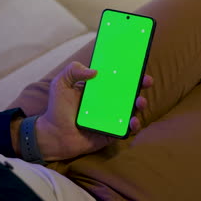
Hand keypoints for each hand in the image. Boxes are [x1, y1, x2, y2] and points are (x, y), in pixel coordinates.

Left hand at [35, 61, 152, 160]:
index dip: (130, 71)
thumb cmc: (58, 109)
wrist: (54, 135)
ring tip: (140, 102)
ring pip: (133, 109)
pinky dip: (134, 125)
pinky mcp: (114, 132)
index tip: (138, 66)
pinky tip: (133, 120)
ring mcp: (113, 117)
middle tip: (147, 81)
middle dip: (142, 85)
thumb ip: (73, 71)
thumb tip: (94, 71)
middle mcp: (110, 102)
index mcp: (100, 89)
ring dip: (141, 104)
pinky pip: (128, 128)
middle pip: (131, 91)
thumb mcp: (61, 84)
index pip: (119, 78)